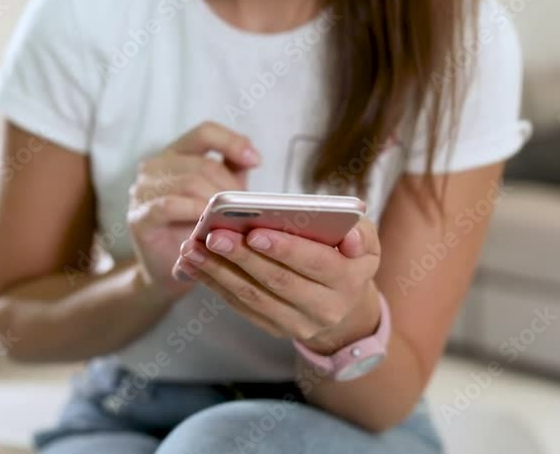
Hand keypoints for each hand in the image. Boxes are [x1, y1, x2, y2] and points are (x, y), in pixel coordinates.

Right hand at [128, 121, 260, 304]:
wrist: (170, 269)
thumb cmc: (197, 228)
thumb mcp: (219, 195)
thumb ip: (232, 171)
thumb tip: (252, 157)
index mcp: (176, 154)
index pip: (205, 133)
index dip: (232, 143)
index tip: (257, 162)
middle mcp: (155, 166)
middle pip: (202, 163)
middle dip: (230, 186)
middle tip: (246, 208)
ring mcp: (143, 190)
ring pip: (189, 183)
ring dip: (216, 202)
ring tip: (232, 220)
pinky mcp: (139, 217)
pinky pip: (169, 206)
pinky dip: (194, 213)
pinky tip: (208, 226)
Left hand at [174, 217, 382, 353]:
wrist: (343, 305)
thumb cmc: (347, 258)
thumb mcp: (367, 243)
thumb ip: (362, 233)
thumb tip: (350, 237)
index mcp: (348, 281)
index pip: (315, 263)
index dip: (285, 248)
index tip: (254, 232)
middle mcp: (324, 308)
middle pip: (277, 281)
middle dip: (242, 257)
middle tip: (213, 236)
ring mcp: (297, 323)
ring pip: (252, 296)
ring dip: (218, 271)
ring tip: (192, 248)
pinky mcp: (273, 328)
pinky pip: (239, 305)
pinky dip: (214, 284)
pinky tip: (192, 264)